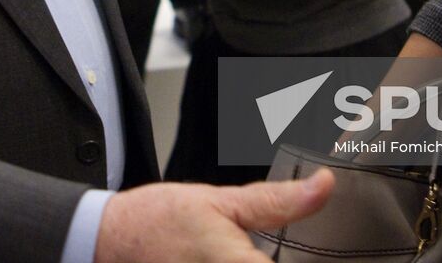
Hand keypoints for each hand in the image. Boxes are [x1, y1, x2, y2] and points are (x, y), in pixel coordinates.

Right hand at [94, 169, 334, 262]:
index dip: (320, 259)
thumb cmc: (158, 222)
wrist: (106, 242)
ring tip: (260, 248)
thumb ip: (274, 202)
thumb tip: (324, 185)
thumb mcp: (219, 201)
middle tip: (284, 245)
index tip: (334, 252)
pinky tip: (245, 256)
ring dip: (264, 260)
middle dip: (285, 259)